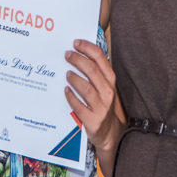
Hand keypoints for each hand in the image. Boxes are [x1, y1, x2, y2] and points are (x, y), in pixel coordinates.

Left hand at [65, 39, 124, 176]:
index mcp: (111, 81)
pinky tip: (65, 91)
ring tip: (66, 73)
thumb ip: (96, 72)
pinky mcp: (93, 120)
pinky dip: (71, 97)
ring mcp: (101, 107)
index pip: (101, 58)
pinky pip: (79, 106)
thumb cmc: (104, 105)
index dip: (87, 48)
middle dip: (78, 60)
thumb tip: (80, 53)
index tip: (76, 43)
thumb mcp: (105, 87)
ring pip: (85, 88)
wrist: (110, 133)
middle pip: (92, 70)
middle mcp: (108, 92)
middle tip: (67, 55)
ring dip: (74, 78)